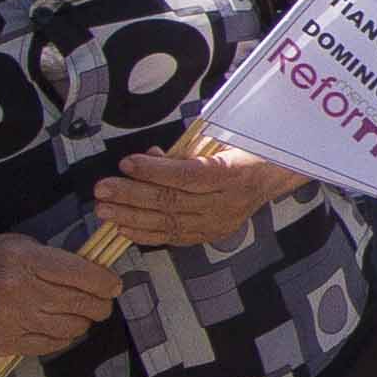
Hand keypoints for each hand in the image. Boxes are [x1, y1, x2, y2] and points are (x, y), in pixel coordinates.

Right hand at [0, 234, 122, 360]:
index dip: (105, 282)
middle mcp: (18, 290)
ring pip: (68, 328)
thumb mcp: (14, 244)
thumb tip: (90, 271)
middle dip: (99, 305)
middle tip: (103, 304)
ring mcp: (10, 320)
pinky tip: (62, 329)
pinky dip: (63, 338)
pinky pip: (48, 345)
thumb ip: (51, 258)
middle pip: (78, 303)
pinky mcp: (3, 343)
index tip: (114, 286)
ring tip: (83, 316)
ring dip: (83, 323)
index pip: (79, 274)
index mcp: (23, 259)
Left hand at [89, 138, 287, 251]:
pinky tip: (124, 228)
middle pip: (173, 202)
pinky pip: (175, 237)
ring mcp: (218, 222)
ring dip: (132, 217)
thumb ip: (185, 150)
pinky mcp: (210, 234)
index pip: (187, 175)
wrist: (273, 175)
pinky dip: (147, 234)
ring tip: (105, 210)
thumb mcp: (221, 139)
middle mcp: (226, 203)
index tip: (127, 163)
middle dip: (132, 195)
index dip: (154, 172)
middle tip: (103, 189)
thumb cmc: (244, 150)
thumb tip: (151, 157)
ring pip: (169, 222)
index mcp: (232, 173)